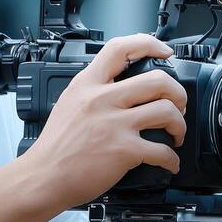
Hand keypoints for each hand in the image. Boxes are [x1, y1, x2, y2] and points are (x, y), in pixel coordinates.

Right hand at [22, 34, 186, 208]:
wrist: (42, 177)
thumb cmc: (56, 145)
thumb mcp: (70, 102)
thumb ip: (95, 89)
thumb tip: (124, 83)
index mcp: (87, 84)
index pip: (120, 48)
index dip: (149, 44)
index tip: (165, 52)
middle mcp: (101, 100)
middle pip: (158, 81)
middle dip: (179, 94)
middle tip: (179, 105)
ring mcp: (113, 124)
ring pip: (167, 111)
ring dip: (180, 125)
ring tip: (175, 133)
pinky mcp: (123, 150)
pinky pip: (162, 150)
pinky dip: (172, 159)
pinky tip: (170, 162)